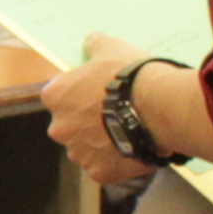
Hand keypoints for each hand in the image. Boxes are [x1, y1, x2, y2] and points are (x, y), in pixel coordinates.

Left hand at [50, 55, 149, 191]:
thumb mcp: (111, 48)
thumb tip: (91, 41)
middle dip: (87, 121)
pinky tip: (134, 148)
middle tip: (114, 113)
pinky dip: (117, 161)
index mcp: (55, 97)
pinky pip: (106, 167)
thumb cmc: (129, 74)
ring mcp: (79, 152)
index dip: (80, 93)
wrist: (156, 106)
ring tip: (128, 131)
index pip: (59, 96)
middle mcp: (59, 128)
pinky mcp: (99, 172)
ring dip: (101, 142)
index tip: (97, 92)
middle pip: (70, 125)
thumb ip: (95, 45)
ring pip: (86, 149)